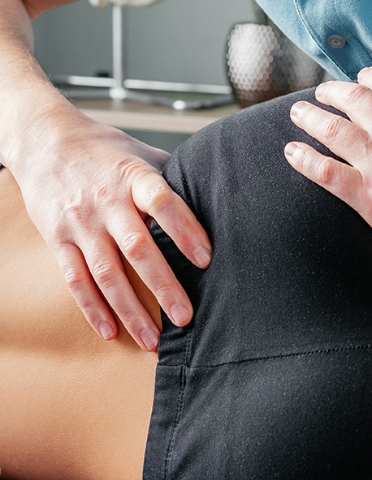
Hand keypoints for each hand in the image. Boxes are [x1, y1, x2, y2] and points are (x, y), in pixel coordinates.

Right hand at [10, 109, 211, 350]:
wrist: (45, 139)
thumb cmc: (106, 150)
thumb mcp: (143, 154)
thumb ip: (175, 179)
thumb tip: (217, 200)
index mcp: (134, 177)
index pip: (163, 202)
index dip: (185, 230)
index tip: (206, 259)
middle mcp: (107, 202)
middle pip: (137, 248)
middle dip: (163, 286)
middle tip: (186, 317)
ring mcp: (80, 223)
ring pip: (106, 273)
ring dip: (130, 310)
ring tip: (153, 340)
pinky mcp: (58, 240)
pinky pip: (75, 279)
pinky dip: (93, 308)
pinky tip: (111, 332)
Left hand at [284, 67, 371, 288]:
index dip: (368, 79)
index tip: (358, 81)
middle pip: (353, 101)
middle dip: (332, 92)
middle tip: (320, 94)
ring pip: (332, 131)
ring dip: (309, 118)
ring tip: (296, 114)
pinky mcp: (368, 199)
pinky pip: (324, 172)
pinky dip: (303, 159)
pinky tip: (291, 152)